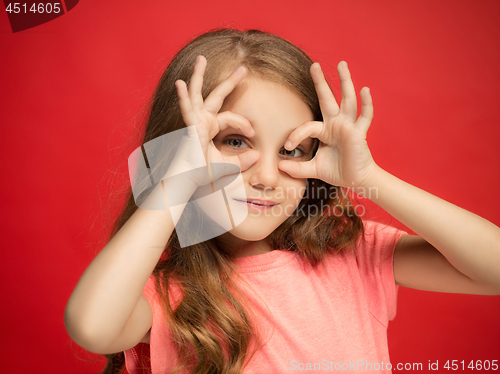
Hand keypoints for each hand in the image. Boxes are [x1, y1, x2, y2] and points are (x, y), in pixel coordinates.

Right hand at [173, 55, 259, 185]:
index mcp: (209, 127)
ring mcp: (193, 122)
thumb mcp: (229, 166)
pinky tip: (181, 83)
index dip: (243, 122)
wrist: (189, 182)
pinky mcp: (189, 128)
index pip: (230, 117)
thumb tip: (258, 155)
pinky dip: (183, 97)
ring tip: (201, 59)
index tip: (253, 132)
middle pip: (217, 96)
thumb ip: (243, 160)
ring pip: (197, 94)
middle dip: (230, 82)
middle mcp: (201, 121)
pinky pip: (186, 110)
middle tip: (243, 68)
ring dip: (199, 76)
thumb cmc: (204, 174)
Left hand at [277, 61, 377, 190]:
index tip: (286, 146)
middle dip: (321, 82)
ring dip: (345, 81)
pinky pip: (364, 116)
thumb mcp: (313, 169)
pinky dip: (366, 103)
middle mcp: (337, 123)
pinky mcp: (359, 132)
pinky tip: (365, 89)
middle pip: (328, 99)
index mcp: (325, 130)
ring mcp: (349, 126)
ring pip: (347, 100)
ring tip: (342, 63)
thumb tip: (278, 167)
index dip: (296, 135)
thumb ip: (297, 168)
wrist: (357, 180)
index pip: (307, 126)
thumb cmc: (337, 171)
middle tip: (314, 65)